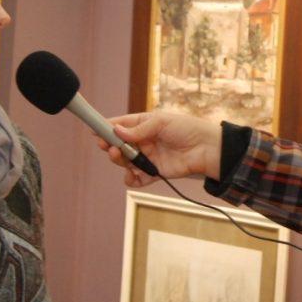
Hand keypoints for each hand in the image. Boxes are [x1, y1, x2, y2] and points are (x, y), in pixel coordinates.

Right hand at [98, 111, 221, 186]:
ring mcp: (148, 158)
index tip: (96, 131)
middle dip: (111, 146)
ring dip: (119, 161)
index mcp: (144, 125)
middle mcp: (143, 142)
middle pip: (119, 146)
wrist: (206, 149)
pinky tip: (132, 175)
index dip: (107, 129)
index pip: (121, 126)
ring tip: (121, 157)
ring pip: (125, 163)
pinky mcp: (154, 173)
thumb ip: (138, 130)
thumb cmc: (187, 129)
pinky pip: (136, 179)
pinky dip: (131, 179)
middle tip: (107, 146)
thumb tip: (117, 131)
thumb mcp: (161, 123)